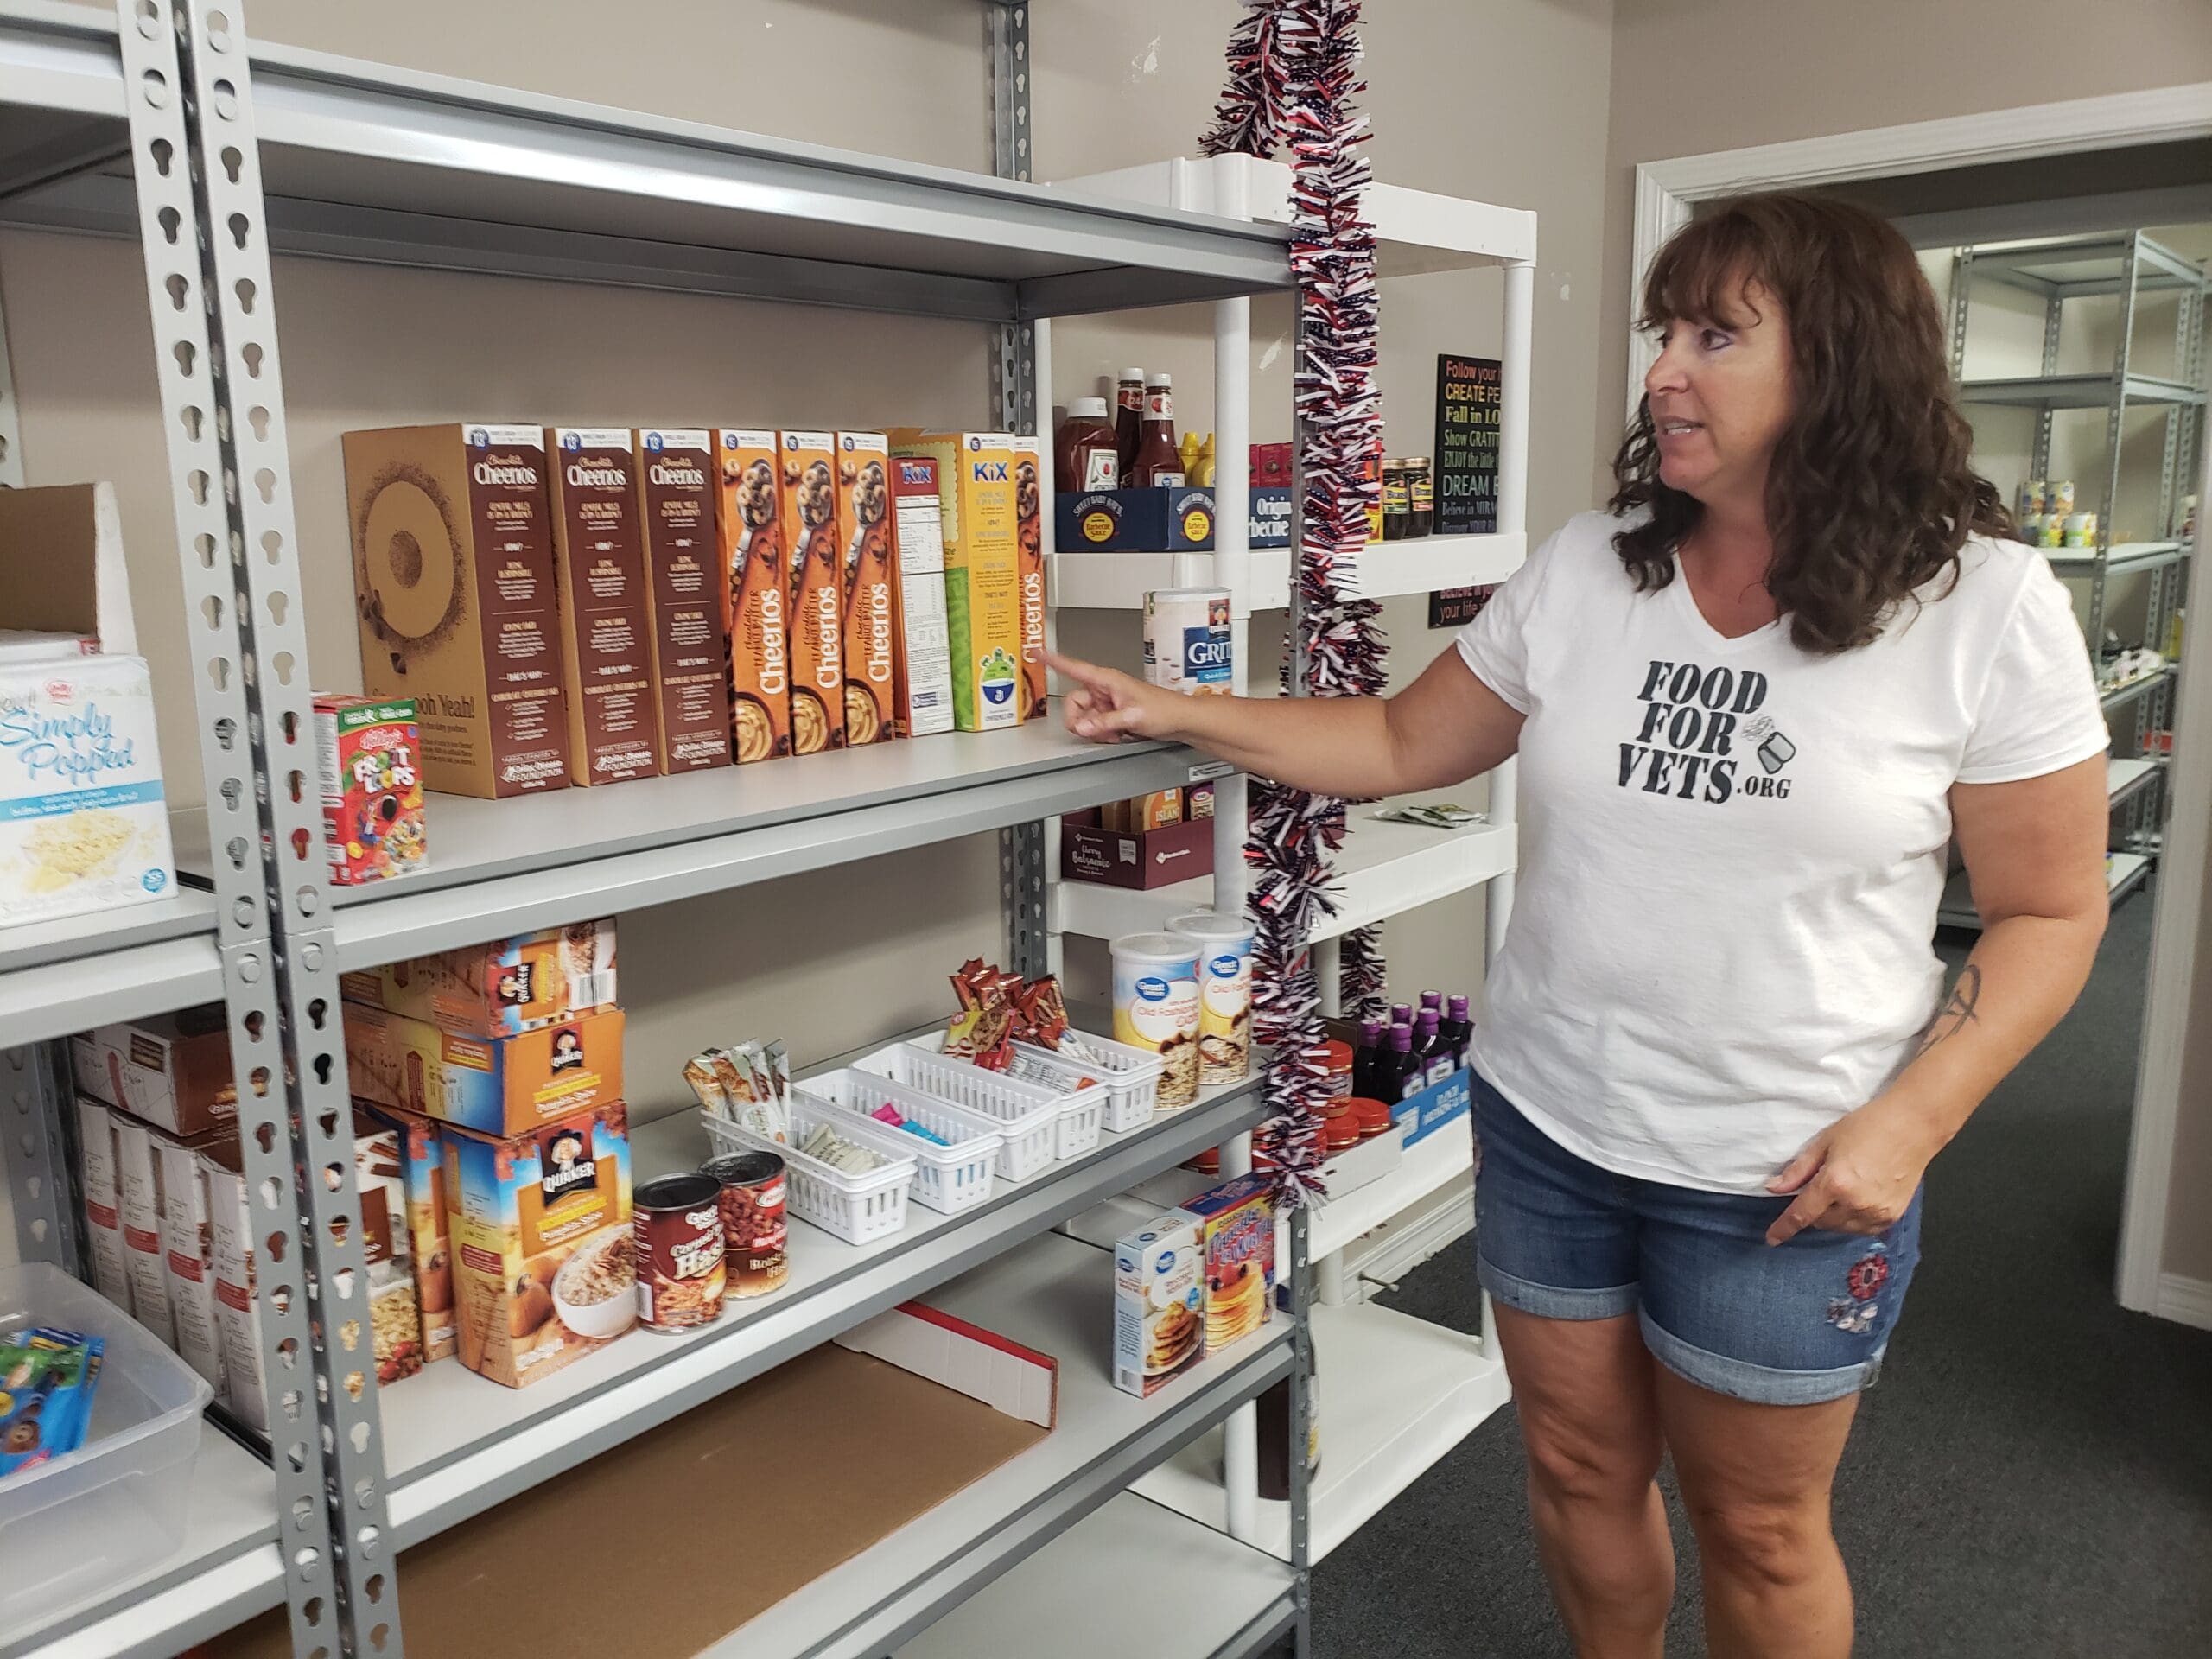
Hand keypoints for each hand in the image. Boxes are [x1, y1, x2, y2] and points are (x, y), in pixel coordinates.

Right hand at [1048, 651, 1181, 743]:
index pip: (1073, 667)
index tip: (1035, 651)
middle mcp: (1104, 688)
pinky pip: (1094, 725)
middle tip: (1095, 730)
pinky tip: (1117, 735)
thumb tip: (1082, 726)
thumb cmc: (1164, 709)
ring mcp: (1107, 702)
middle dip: (1081, 721)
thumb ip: (1104, 722)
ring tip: (1115, 733)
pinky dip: (1102, 733)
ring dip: (1095, 730)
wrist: (1180, 719)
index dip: (1053, 659)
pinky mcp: (1111, 714)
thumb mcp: (1133, 716)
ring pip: (1084, 717)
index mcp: (1107, 679)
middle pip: (1074, 703)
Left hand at [1763, 1094, 1946, 1244]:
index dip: (1784, 1228)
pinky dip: (1853, 1220)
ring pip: (1841, 1228)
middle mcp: (1856, 1203)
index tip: (1772, 1239)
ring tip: (1843, 1190)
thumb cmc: (1868, 1126)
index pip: (1802, 1214)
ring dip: (1833, 1216)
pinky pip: (1863, 1229)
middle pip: (1821, 1222)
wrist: (1913, 1126)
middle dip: (1813, 1210)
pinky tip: (1857, 1200)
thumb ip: (1799, 1170)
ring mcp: (1877, 1212)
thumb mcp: (1825, 1141)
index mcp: (1836, 1183)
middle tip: (1821, 1187)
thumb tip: (1775, 1188)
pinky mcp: (1893, 1216)